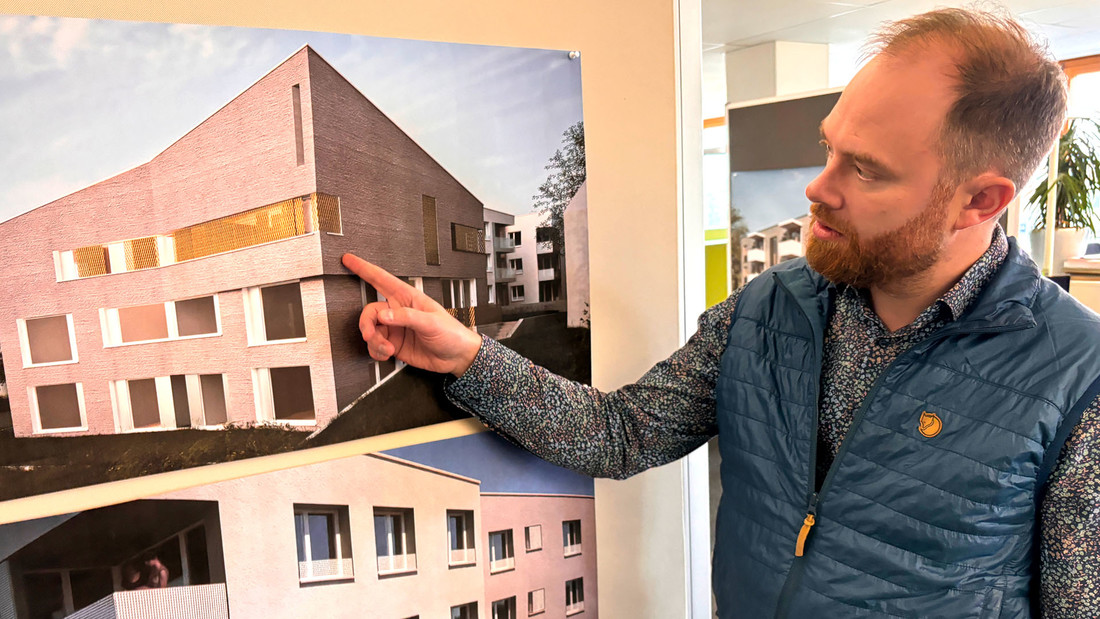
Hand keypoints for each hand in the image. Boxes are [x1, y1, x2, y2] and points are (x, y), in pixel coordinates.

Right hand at [342, 253, 483, 376]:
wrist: (457, 357)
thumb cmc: (451, 333)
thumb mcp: (430, 322)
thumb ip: (406, 317)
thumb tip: (384, 315)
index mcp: (407, 298)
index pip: (381, 279)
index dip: (364, 268)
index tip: (349, 260)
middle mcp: (398, 312)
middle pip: (370, 312)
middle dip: (367, 325)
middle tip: (371, 334)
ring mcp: (395, 329)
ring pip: (371, 331)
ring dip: (374, 341)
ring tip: (387, 349)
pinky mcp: (394, 344)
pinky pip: (375, 346)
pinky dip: (377, 351)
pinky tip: (387, 354)